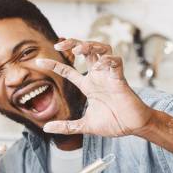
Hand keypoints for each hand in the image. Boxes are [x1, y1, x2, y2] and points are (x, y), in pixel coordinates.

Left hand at [37, 38, 153, 136]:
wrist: (133, 127)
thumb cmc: (114, 123)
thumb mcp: (85, 125)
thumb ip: (66, 126)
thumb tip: (46, 128)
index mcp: (88, 85)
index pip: (68, 70)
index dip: (53, 65)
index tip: (38, 62)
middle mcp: (98, 76)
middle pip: (86, 51)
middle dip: (72, 43)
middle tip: (58, 44)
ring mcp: (109, 75)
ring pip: (101, 49)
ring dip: (90, 45)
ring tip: (78, 49)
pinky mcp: (121, 78)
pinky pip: (116, 62)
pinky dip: (108, 60)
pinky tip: (100, 64)